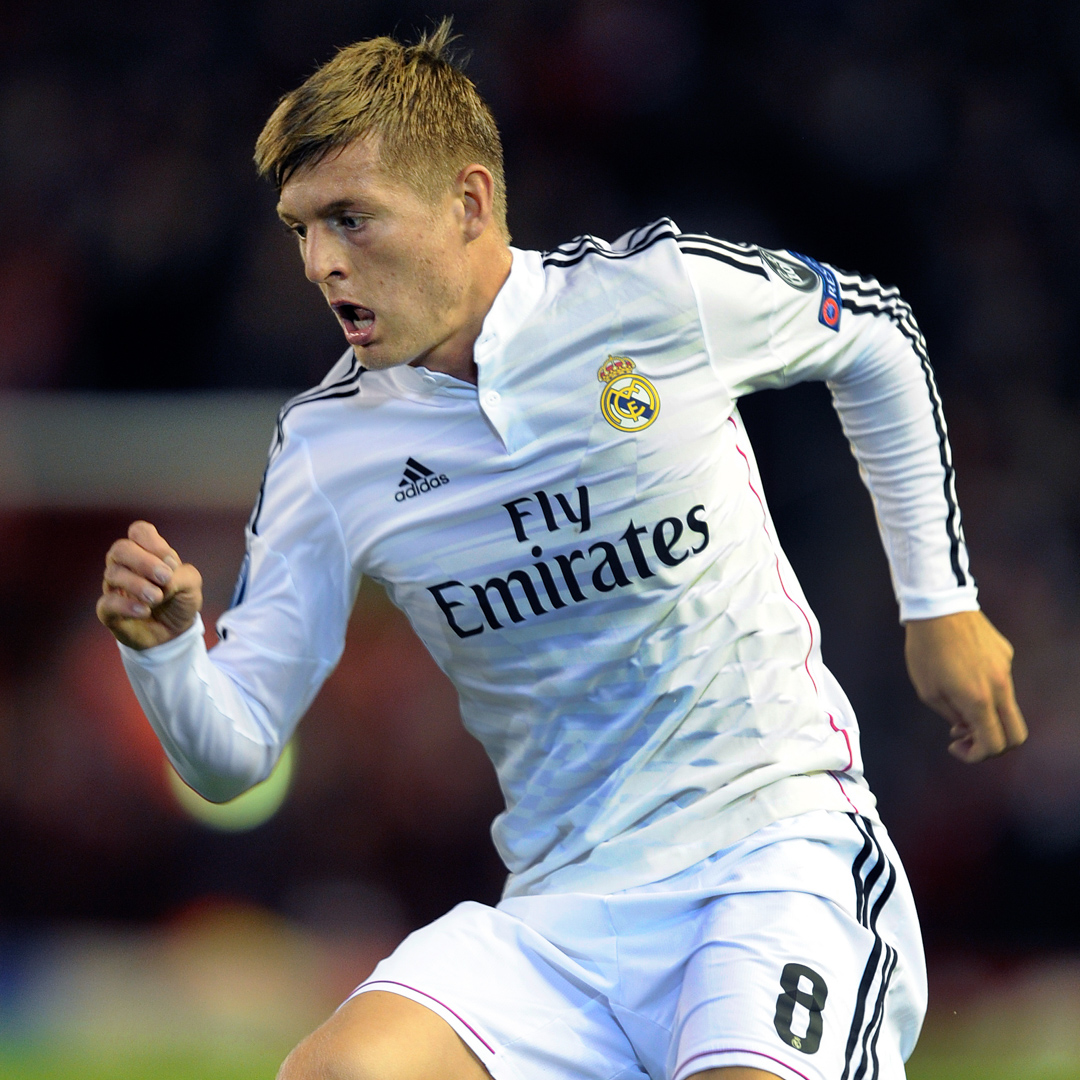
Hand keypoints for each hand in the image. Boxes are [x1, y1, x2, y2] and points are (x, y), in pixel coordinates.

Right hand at [96, 520, 202, 650]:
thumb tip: (163, 581)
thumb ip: (182, 575)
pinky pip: (107, 603)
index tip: (172, 563)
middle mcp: (125, 565)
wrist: (175, 632)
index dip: (154, 543)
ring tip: (157, 598)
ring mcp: (114, 587)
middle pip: (121, 549)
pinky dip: (126, 606)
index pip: (139, 531)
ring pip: (114, 574)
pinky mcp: (108, 611)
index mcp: (146, 552)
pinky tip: (144, 611)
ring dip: (138, 584)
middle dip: (144, 561)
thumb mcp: (192, 584)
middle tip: (164, 577)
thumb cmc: (179, 600)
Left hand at [904, 609, 1026, 762]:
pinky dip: (986, 689)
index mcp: (979, 700)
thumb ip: (952, 716)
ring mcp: (1007, 669)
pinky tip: (962, 671)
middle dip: (992, 744)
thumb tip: (968, 728)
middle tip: (965, 735)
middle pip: (1015, 734)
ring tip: (956, 701)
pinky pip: (1001, 681)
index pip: (994, 744)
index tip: (956, 745)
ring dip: (987, 714)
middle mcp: (1001, 687)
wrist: (938, 607)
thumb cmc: (925, 649)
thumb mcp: (928, 690)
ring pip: (1008, 706)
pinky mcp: (1006, 654)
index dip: (976, 755)